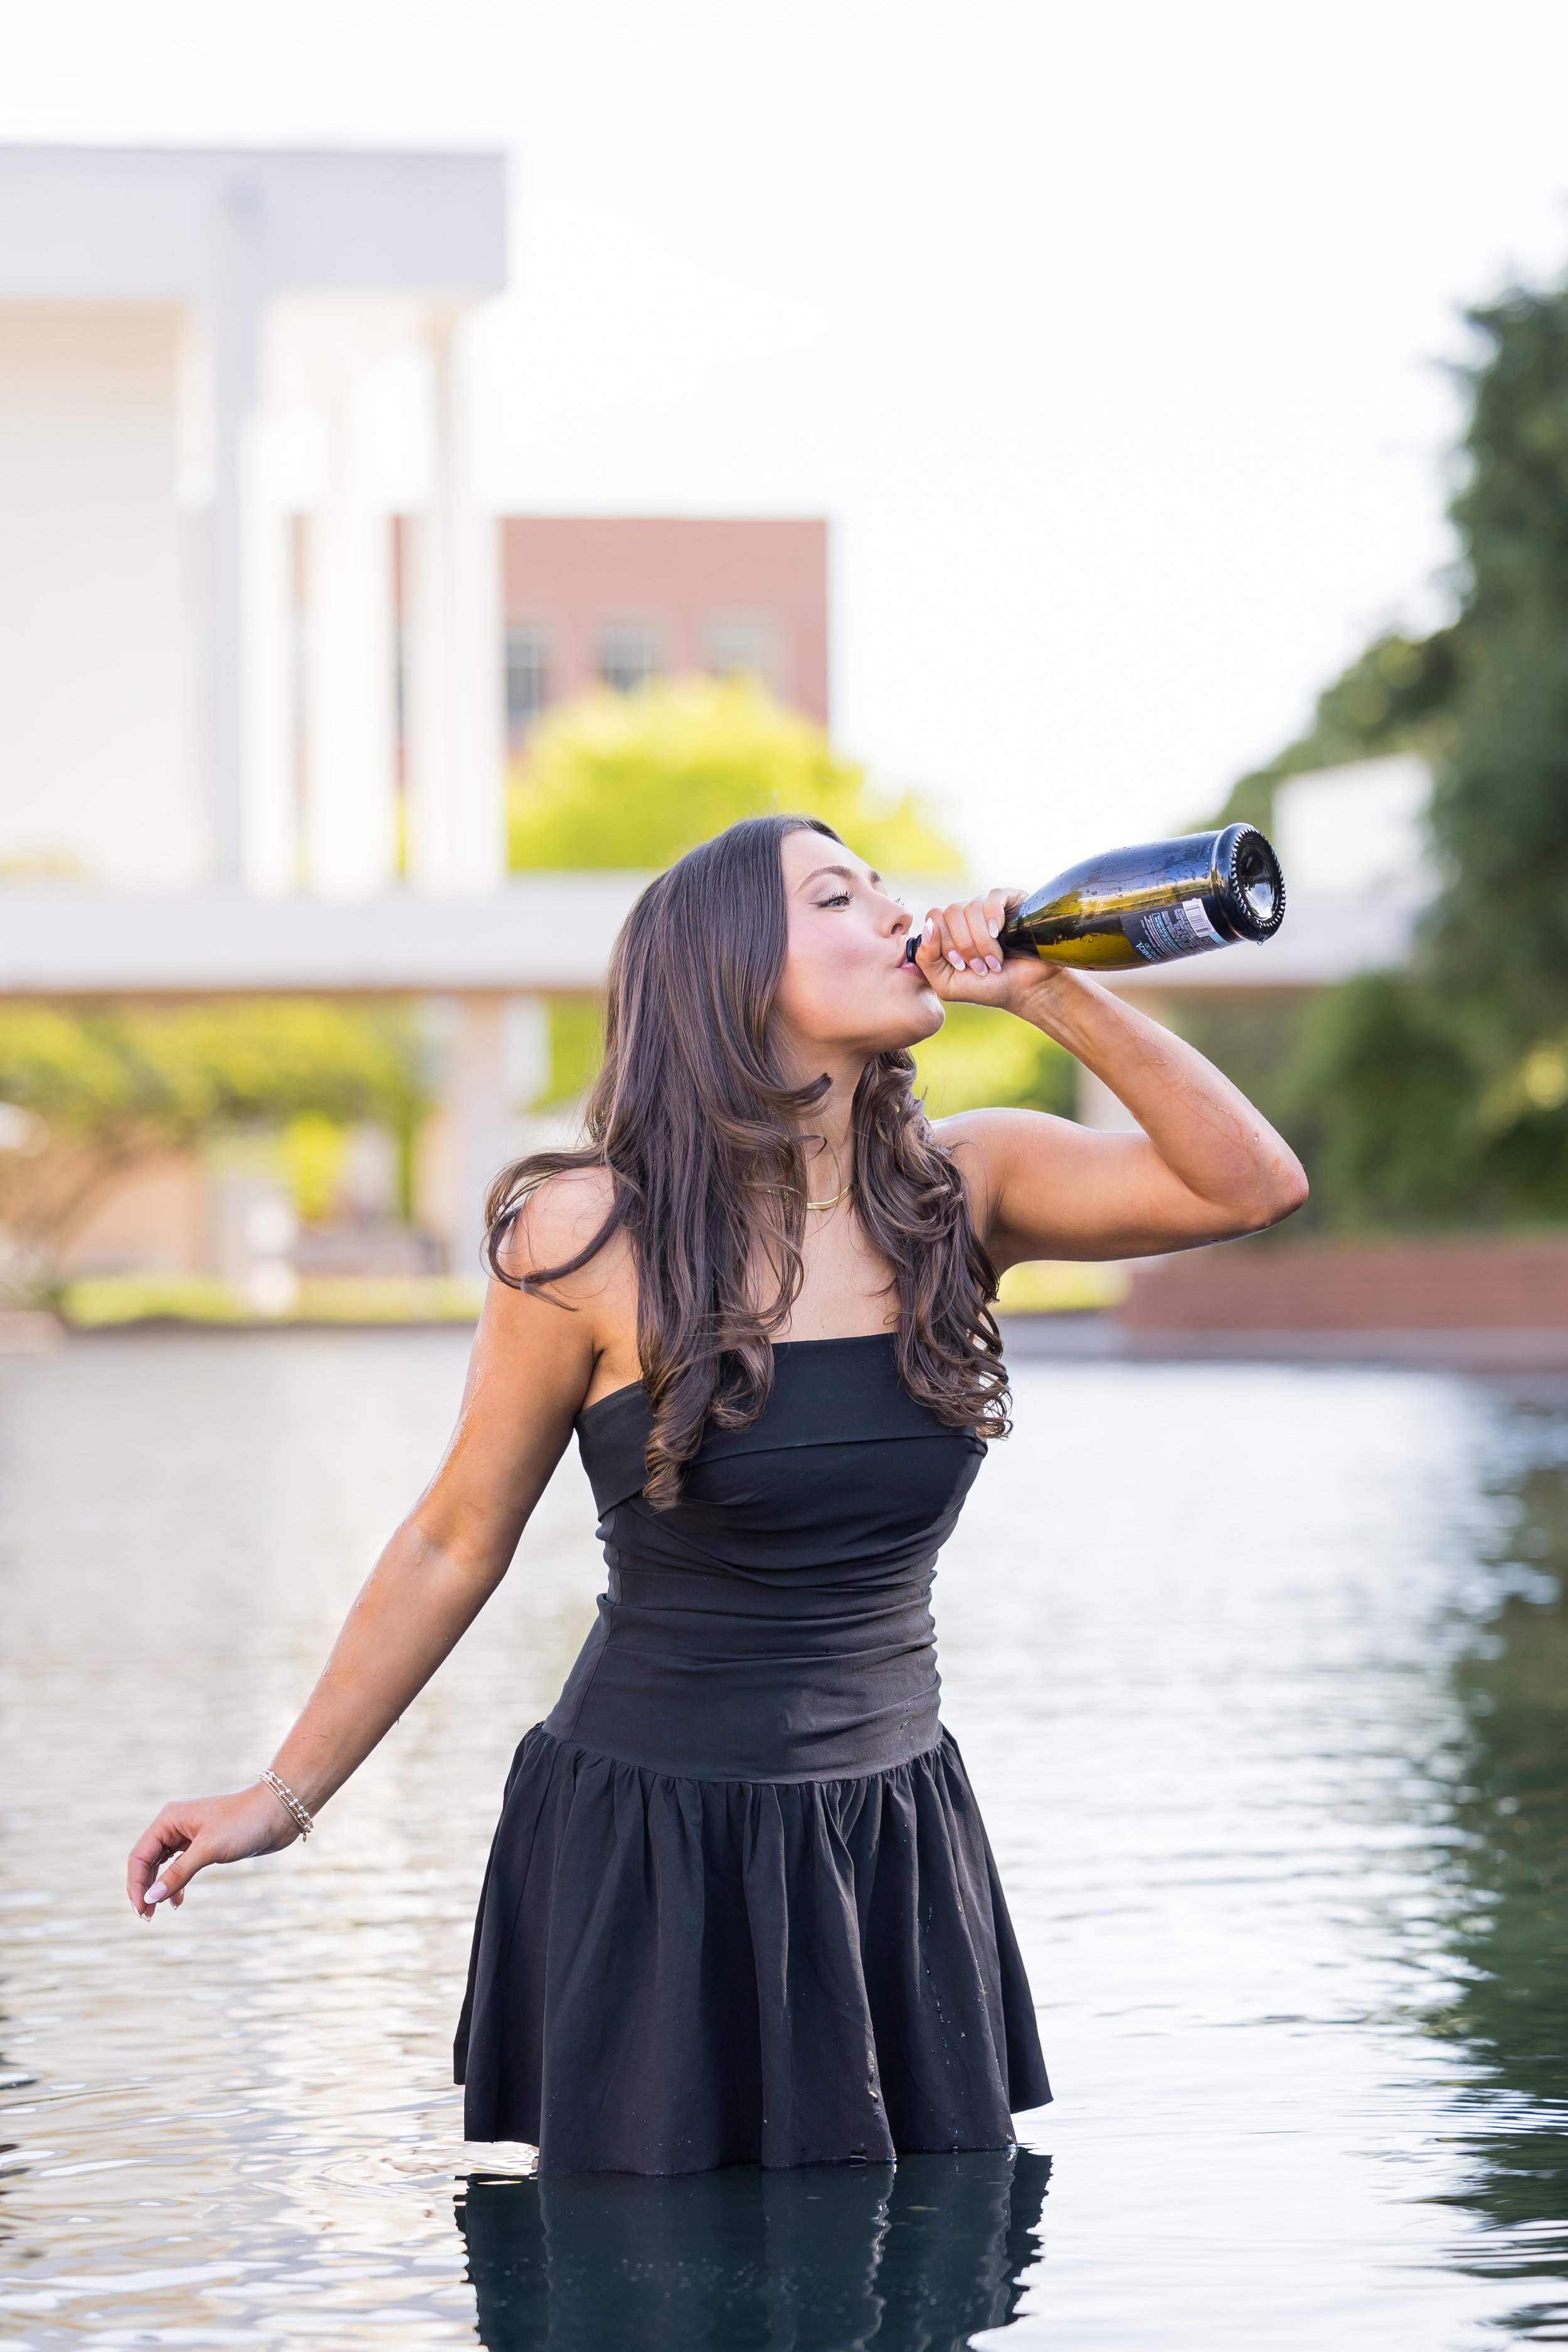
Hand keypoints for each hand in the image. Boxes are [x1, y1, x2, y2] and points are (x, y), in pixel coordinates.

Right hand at [127, 1782, 298, 1919]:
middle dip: (144, 1888)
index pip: (140, 1855)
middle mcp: (175, 1825)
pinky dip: (176, 1883)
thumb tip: (151, 1898)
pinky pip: (180, 1867)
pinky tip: (177, 1901)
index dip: (136, 1884)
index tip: (141, 1910)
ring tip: (156, 1914)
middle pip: (147, 1861)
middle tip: (146, 1917)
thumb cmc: (244, 1823)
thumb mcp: (209, 1849)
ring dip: (158, 1887)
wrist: (279, 1812)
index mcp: (169, 1819)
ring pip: (162, 1865)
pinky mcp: (204, 1845)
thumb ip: (178, 1873)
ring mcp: (189, 1835)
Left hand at [910, 889, 1035, 1009]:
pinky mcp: (1011, 901)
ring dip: (982, 941)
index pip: (934, 918)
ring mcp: (987, 907)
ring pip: (971, 907)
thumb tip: (928, 927)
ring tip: (995, 961)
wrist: (1027, 990)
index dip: (944, 942)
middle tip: (980, 967)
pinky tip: (999, 932)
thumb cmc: (988, 988)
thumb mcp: (947, 984)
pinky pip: (993, 896)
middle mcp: (966, 916)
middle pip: (951, 912)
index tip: (961, 965)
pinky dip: (993, 916)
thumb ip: (926, 960)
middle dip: (965, 945)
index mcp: (949, 931)